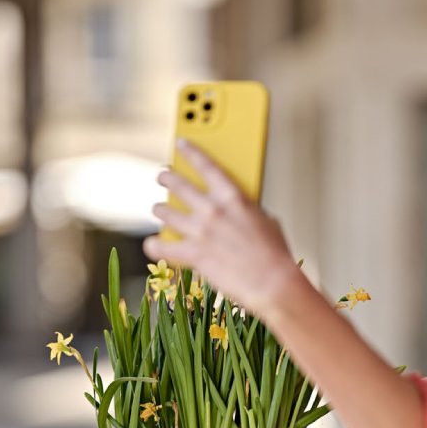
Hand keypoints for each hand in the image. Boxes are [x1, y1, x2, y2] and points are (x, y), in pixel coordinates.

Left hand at [143, 140, 307, 320]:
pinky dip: (155, 246)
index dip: (192, 153)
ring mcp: (201, 232)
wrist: (272, 283)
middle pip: (180, 186)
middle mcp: (213, 211)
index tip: (183, 145)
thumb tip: (242, 215)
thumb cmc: (275, 256)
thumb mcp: (267, 223)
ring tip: (157, 208)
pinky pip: (163, 247)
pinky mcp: (194, 255)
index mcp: (234, 199)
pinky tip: (152, 244)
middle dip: (168, 178)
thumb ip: (248, 213)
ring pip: (167, 213)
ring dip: (160, 209)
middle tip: (163, 175)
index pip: (208, 166)